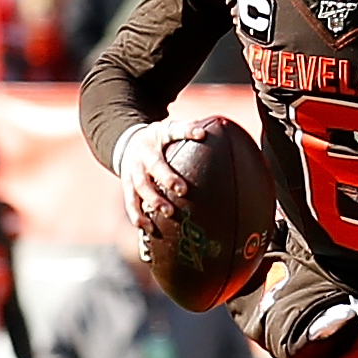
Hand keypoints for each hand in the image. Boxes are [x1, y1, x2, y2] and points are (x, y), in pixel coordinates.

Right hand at [121, 113, 221, 246]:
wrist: (127, 143)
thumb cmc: (162, 141)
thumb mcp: (174, 131)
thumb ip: (194, 134)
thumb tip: (231, 137)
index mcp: (159, 135)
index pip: (174, 129)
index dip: (187, 131)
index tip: (202, 134)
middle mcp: (143, 152)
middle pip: (154, 164)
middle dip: (167, 177)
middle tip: (183, 190)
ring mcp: (132, 169)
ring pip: (139, 186)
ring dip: (153, 200)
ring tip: (168, 212)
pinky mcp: (126, 184)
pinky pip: (130, 202)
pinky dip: (138, 216)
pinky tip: (149, 228)